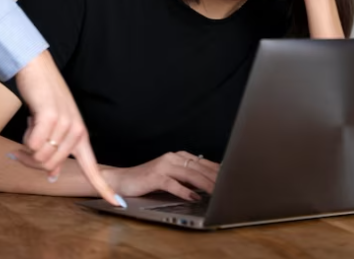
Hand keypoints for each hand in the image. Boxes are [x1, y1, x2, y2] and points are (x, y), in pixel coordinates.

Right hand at [14, 50, 122, 205]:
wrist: (38, 70)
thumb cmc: (44, 101)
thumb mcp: (54, 128)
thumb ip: (55, 151)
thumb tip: (51, 176)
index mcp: (80, 137)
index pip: (93, 168)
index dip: (103, 187)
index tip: (117, 204)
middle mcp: (77, 132)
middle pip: (49, 166)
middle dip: (31, 158)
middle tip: (26, 140)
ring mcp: (66, 125)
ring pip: (39, 157)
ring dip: (27, 144)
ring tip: (33, 124)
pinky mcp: (51, 118)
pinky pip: (33, 144)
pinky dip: (26, 135)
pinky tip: (31, 119)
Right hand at [104, 152, 220, 201]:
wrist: (122, 180)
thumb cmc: (148, 180)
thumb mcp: (171, 177)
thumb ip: (187, 177)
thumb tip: (209, 183)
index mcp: (178, 157)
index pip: (203, 163)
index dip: (218, 170)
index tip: (231, 176)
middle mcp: (172, 158)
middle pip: (199, 168)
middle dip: (215, 178)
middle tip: (228, 186)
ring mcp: (163, 166)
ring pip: (189, 174)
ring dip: (204, 184)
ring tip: (216, 192)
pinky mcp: (154, 176)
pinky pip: (172, 183)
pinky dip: (184, 190)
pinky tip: (193, 196)